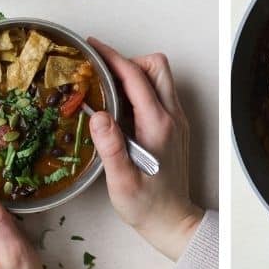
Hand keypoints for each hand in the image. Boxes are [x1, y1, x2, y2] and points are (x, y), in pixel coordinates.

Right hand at [86, 37, 204, 260]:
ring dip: (135, 74)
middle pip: (156, 66)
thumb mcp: (121, 181)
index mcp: (157, 124)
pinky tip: (120, 106)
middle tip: (100, 70)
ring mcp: (176, 121)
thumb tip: (98, 116)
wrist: (173, 221)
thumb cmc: (147, 205)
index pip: (135, 76)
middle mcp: (172, 117)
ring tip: (107, 87)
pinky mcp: (174, 127)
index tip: (92, 48)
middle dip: (127, 60)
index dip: (112, 57)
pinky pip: (159, 94)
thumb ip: (110, 147)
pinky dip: (140, 89)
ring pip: (160, 77)